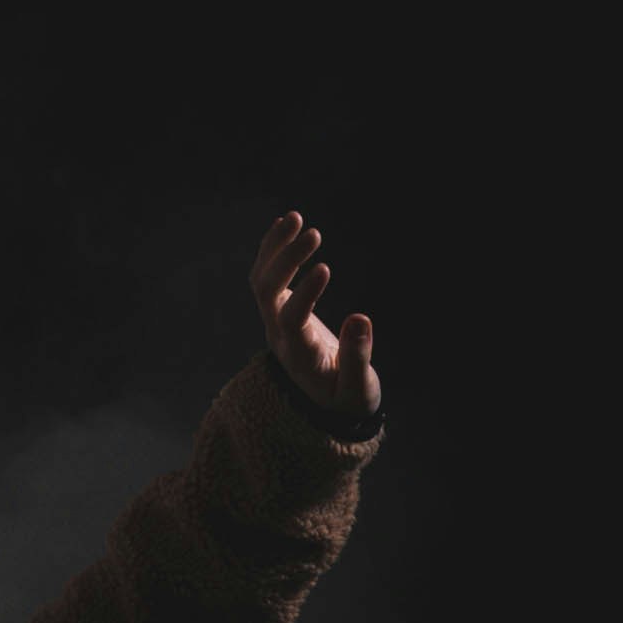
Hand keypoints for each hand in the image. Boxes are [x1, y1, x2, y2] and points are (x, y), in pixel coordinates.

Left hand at [252, 207, 380, 428]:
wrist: (329, 405)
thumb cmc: (347, 399)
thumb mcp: (358, 390)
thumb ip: (357, 357)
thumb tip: (360, 319)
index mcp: (299, 356)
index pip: (291, 319)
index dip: (304, 294)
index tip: (326, 268)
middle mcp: (279, 335)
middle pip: (266, 292)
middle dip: (285, 260)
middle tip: (314, 232)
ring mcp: (276, 321)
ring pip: (261, 280)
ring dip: (275, 248)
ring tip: (296, 217)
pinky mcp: (281, 310)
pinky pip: (267, 276)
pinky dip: (273, 249)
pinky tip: (285, 225)